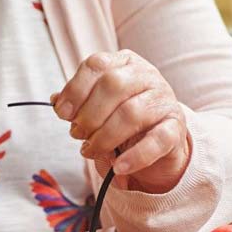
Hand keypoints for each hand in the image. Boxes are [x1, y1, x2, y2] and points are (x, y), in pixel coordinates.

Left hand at [52, 50, 190, 193]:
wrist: (157, 140)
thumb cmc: (119, 121)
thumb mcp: (95, 109)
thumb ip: (77, 105)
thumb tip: (56, 101)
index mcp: (122, 64)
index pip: (96, 65)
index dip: (75, 90)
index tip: (63, 114)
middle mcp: (146, 76)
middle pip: (113, 86)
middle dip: (89, 116)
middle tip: (78, 135)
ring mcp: (163, 100)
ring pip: (131, 113)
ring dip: (104, 138)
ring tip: (92, 151)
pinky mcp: (175, 128)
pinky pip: (157, 140)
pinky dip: (135, 156)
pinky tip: (119, 167)